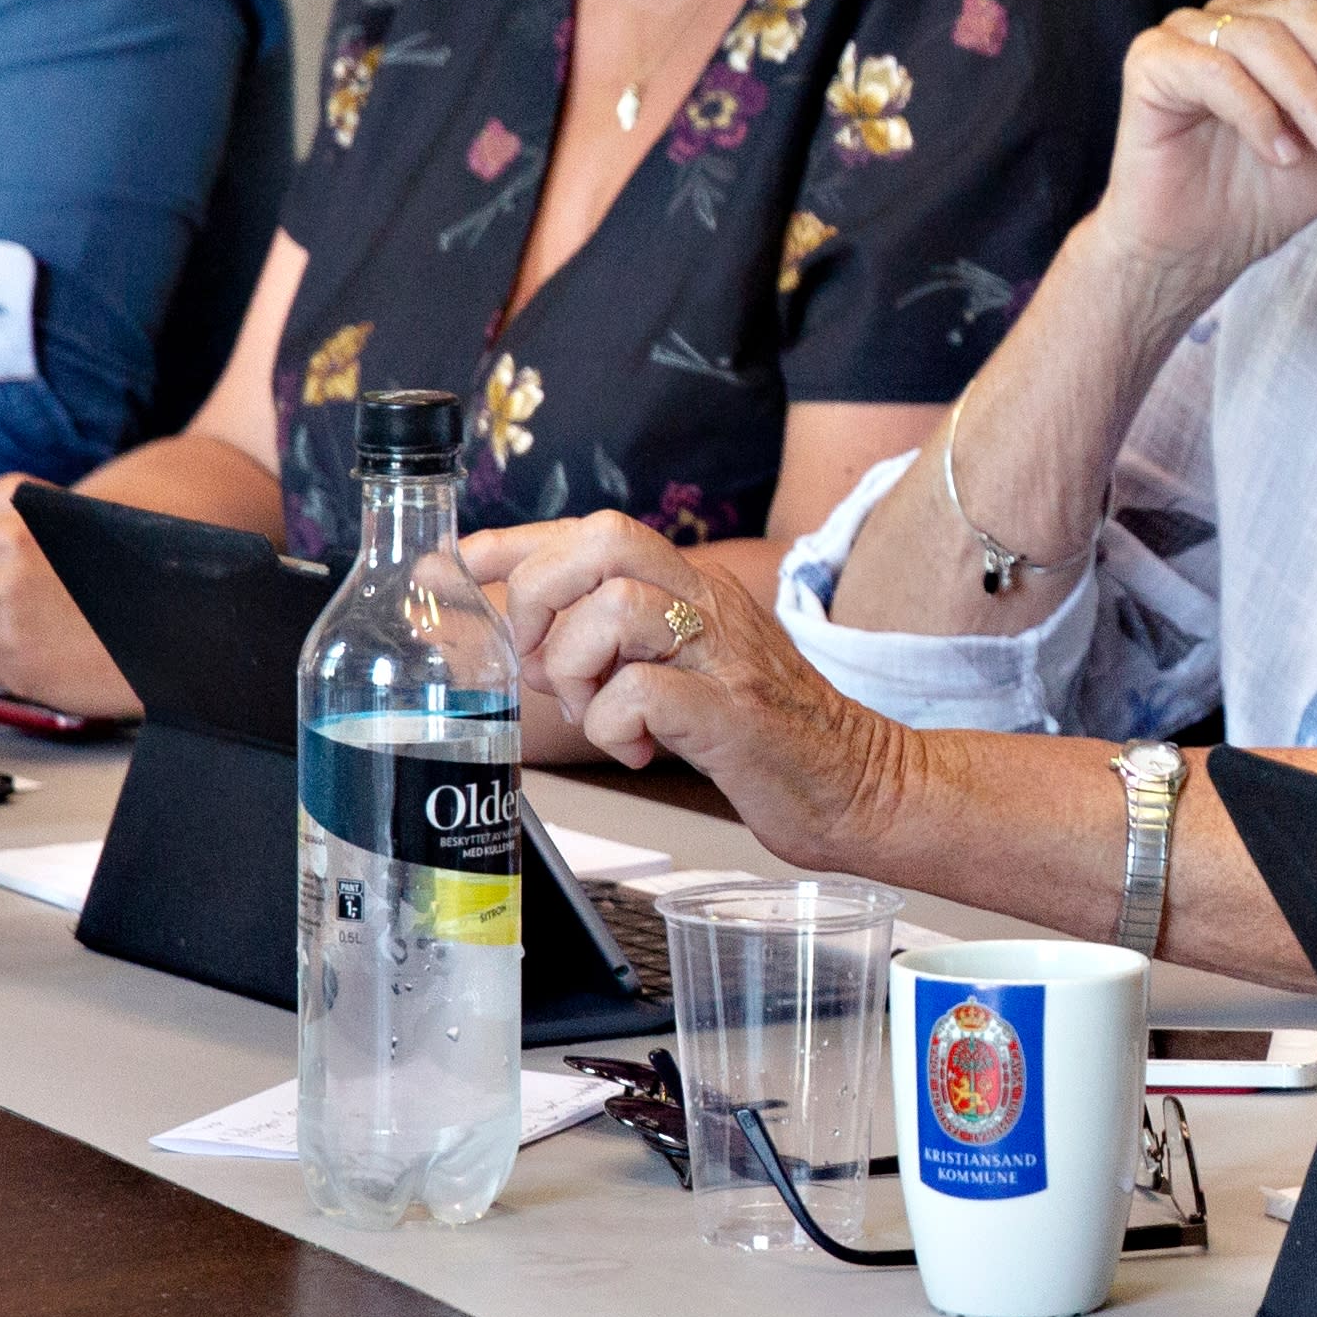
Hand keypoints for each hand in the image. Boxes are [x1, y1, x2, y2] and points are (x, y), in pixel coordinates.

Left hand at [473, 511, 903, 861]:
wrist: (860, 785)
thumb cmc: (764, 735)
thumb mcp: (683, 669)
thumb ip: (616, 647)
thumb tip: (520, 643)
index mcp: (691, 588)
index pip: (589, 531)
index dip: (512, 542)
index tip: (456, 562)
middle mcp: (707, 605)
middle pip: (599, 543)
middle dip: (540, 601)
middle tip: (544, 666)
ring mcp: (723, 657)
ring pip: (613, 611)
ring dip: (574, 670)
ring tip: (595, 712)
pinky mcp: (734, 716)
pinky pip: (641, 694)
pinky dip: (614, 726)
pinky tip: (637, 749)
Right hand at [1089, 0, 1316, 303]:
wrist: (1195, 251)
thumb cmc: (1266, 197)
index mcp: (1284, 30)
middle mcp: (1236, 21)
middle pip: (1299, 9)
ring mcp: (1190, 35)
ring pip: (1260, 37)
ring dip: (1306, 92)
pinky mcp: (1151, 61)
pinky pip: (1212, 69)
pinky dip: (1255, 111)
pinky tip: (1280, 153)